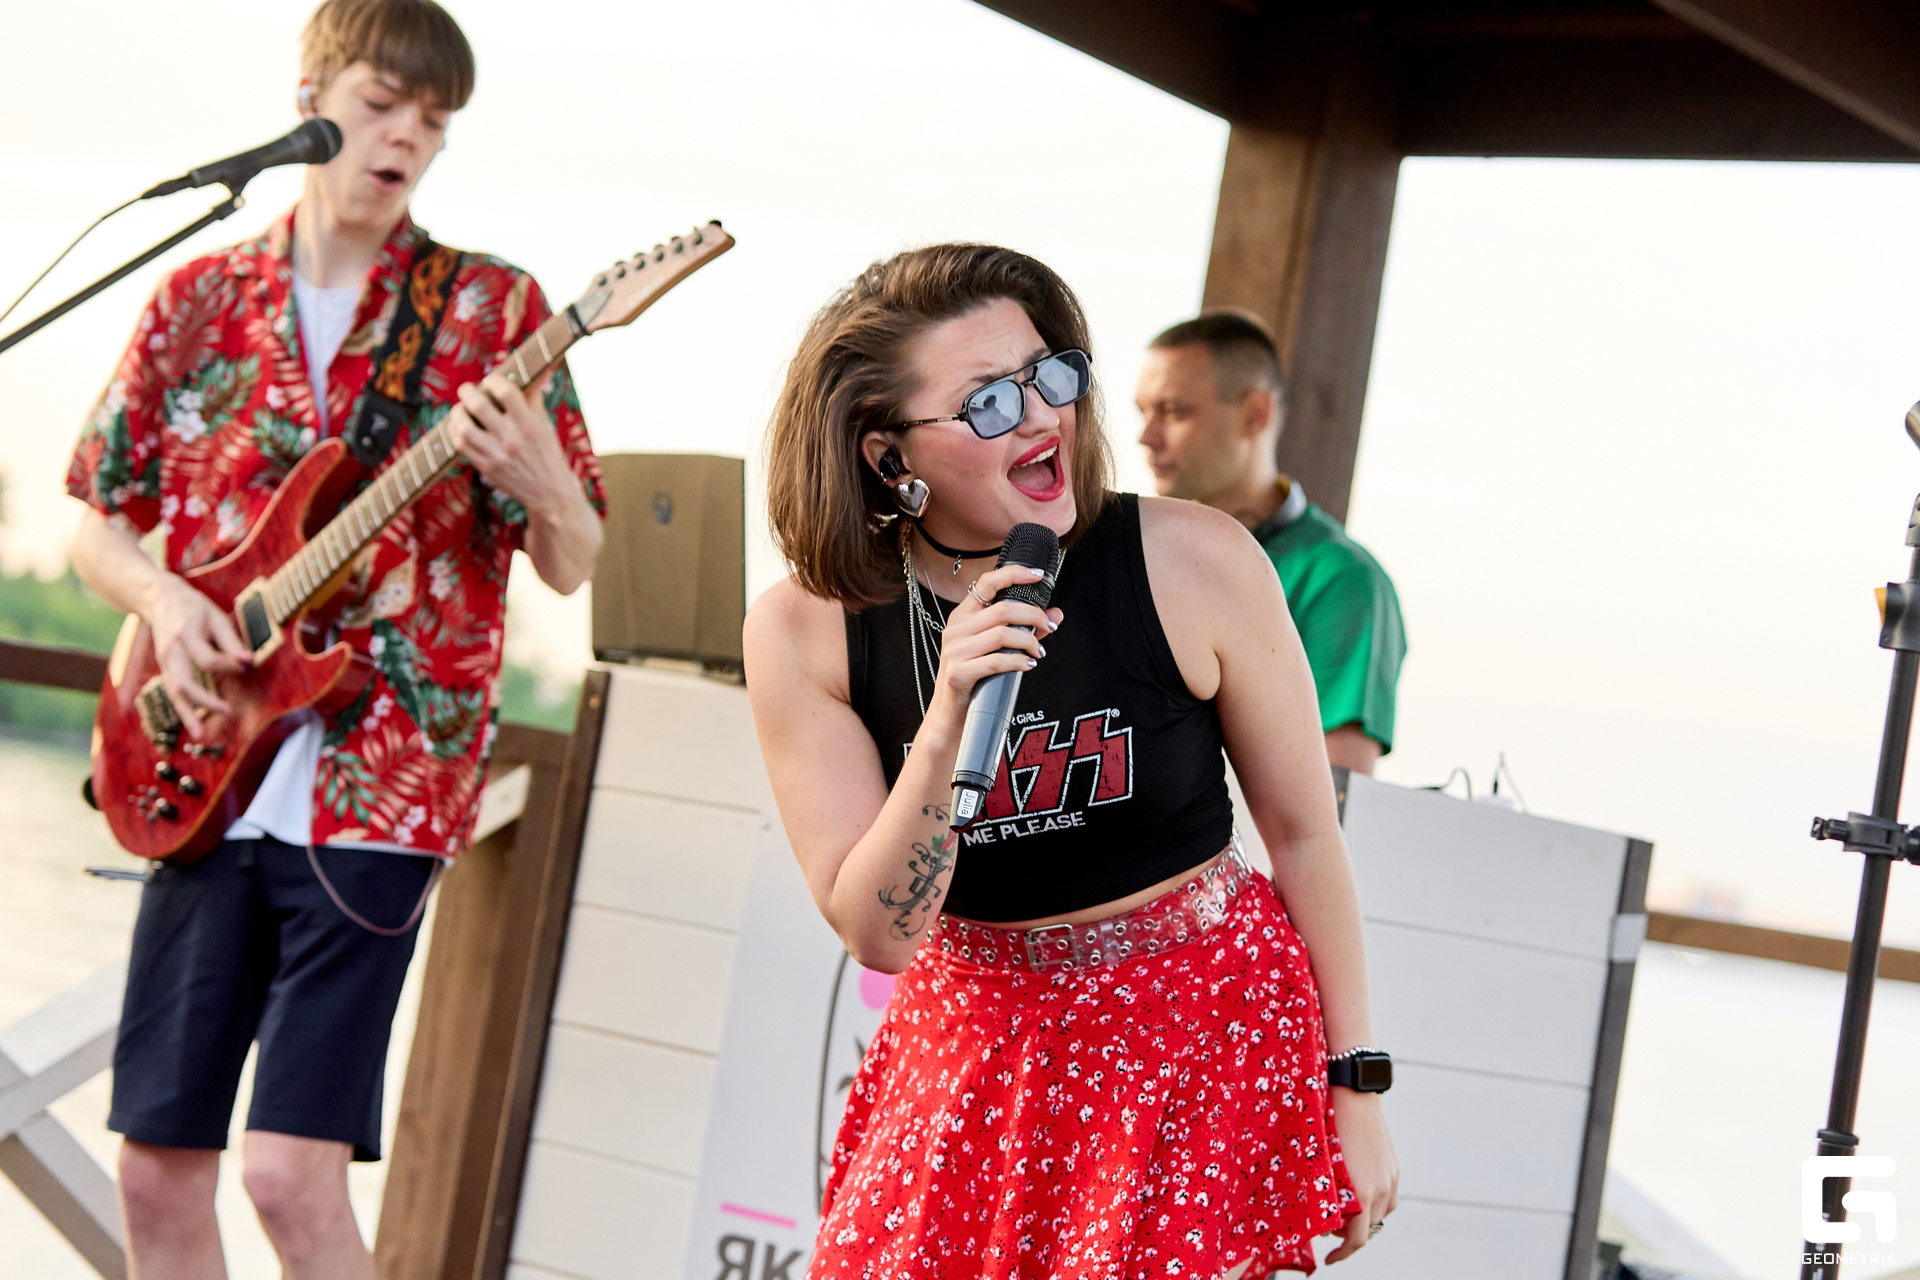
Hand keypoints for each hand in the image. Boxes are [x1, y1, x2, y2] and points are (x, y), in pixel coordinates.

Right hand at [145, 574, 250, 735]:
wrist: (158, 599)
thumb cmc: (193, 607)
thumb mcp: (215, 615)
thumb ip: (231, 640)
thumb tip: (248, 661)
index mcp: (186, 634)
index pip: (206, 659)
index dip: (228, 665)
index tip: (245, 664)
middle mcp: (171, 651)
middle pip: (184, 682)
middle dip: (204, 700)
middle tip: (227, 711)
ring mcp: (164, 661)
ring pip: (173, 692)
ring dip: (187, 714)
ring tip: (200, 734)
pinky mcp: (164, 668)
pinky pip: (171, 691)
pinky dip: (181, 709)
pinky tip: (192, 724)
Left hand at [446, 371, 575, 520]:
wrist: (551, 492)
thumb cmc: (547, 452)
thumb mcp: (543, 423)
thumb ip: (535, 395)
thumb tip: (541, 367)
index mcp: (530, 424)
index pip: (506, 392)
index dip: (493, 381)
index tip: (490, 382)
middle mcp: (513, 439)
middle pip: (478, 406)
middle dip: (467, 392)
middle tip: (468, 391)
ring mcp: (498, 455)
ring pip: (463, 427)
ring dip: (457, 413)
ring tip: (461, 409)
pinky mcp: (487, 468)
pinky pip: (460, 445)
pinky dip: (454, 431)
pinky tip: (458, 426)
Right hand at [926, 562, 1063, 727]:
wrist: (949, 714)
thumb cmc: (974, 678)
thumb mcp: (995, 649)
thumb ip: (1025, 629)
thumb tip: (1056, 614)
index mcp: (962, 616)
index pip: (987, 582)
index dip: (1014, 573)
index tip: (1037, 575)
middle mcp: (956, 629)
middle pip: (1003, 609)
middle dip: (1033, 616)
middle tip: (1048, 626)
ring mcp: (955, 650)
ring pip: (1003, 634)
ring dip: (1029, 642)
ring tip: (1038, 652)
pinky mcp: (959, 671)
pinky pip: (997, 661)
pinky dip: (1018, 662)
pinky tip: (1028, 665)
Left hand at [1326, 1089, 1397, 1262]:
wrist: (1354, 1091)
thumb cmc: (1329, 1123)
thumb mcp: (1322, 1163)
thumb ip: (1326, 1193)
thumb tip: (1324, 1214)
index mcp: (1362, 1193)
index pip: (1357, 1240)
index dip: (1342, 1254)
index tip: (1329, 1258)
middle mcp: (1381, 1189)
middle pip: (1370, 1229)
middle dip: (1350, 1235)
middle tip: (1330, 1229)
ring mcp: (1391, 1176)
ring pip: (1382, 1213)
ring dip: (1365, 1219)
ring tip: (1345, 1212)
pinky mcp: (1394, 1165)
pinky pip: (1389, 1195)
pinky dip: (1376, 1202)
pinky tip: (1361, 1193)